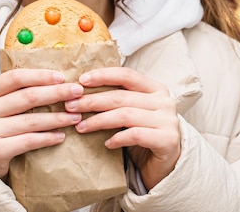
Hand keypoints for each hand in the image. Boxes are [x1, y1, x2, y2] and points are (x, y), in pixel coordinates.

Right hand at [0, 69, 84, 178]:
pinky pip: (29, 141)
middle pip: (27, 97)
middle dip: (56, 93)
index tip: (61, 77)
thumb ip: (16, 92)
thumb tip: (54, 80)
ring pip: (31, 120)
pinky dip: (48, 138)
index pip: (15, 78)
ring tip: (75, 116)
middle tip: (77, 92)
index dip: (40, 76)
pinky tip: (61, 136)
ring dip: (57, 118)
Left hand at [64, 67, 180, 189]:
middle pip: (121, 96)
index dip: (103, 76)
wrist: (168, 164)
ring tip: (81, 126)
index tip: (81, 81)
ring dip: (98, 120)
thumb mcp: (132, 112)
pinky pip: (135, 135)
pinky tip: (106, 143)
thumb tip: (81, 91)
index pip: (126, 75)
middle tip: (71, 106)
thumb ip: (117, 100)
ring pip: (125, 115)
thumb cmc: (144, 134)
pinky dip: (117, 138)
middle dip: (92, 101)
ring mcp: (168, 120)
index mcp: (155, 88)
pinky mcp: (167, 140)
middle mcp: (164, 101)